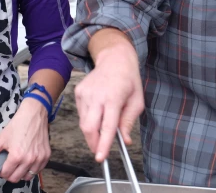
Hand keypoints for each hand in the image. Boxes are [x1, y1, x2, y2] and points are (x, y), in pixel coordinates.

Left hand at [0, 97, 49, 182]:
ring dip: (21, 173)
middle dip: (10, 174)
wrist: (34, 114)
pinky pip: (38, 170)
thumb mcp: (1, 139)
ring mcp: (39, 158)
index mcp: (17, 156)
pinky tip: (28, 160)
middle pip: (16, 178)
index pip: (6, 174)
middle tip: (8, 166)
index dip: (1, 171)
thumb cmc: (18, 124)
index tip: (1, 166)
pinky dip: (32, 169)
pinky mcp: (46, 156)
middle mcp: (29, 160)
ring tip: (19, 163)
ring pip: (28, 176)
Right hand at [75, 40, 143, 161]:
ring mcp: (85, 93)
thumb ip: (129, 122)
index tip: (101, 157)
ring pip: (84, 122)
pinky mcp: (78, 92)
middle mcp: (96, 96)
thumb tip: (125, 141)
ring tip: (103, 121)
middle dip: (93, 143)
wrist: (114, 59)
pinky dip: (89, 118)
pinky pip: (81, 113)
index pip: (107, 126)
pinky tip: (98, 109)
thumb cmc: (128, 79)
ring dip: (92, 130)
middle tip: (99, 151)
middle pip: (89, 128)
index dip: (103, 144)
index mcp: (113, 98)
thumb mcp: (137, 101)